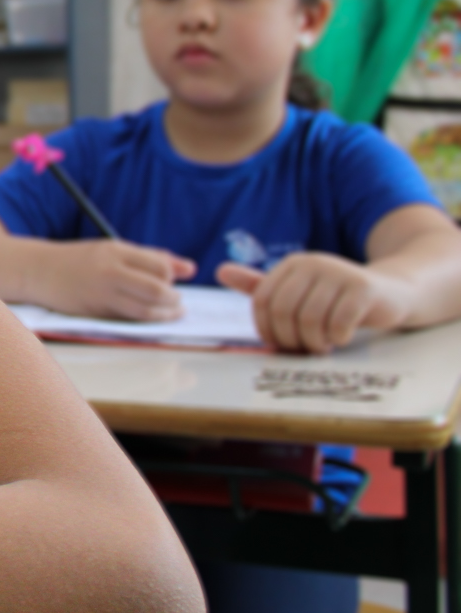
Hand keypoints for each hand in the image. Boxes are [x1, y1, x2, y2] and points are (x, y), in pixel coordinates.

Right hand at [33, 240, 196, 320]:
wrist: (37, 270)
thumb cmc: (79, 260)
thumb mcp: (113, 250)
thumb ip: (151, 258)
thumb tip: (191, 269)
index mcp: (116, 251)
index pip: (160, 266)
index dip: (171, 278)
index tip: (170, 283)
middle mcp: (110, 270)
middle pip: (156, 289)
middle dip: (173, 300)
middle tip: (176, 303)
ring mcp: (101, 292)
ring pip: (145, 309)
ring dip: (164, 314)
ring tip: (169, 313)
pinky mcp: (94, 310)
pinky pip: (128, 319)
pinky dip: (145, 320)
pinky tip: (149, 318)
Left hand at [219, 255, 408, 352]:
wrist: (391, 292)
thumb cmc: (336, 298)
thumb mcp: (298, 291)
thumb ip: (261, 285)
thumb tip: (220, 271)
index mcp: (291, 265)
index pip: (262, 301)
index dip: (266, 330)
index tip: (279, 344)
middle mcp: (313, 263)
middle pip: (283, 312)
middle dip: (290, 339)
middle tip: (303, 349)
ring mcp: (339, 273)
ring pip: (310, 319)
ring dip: (313, 342)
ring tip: (321, 345)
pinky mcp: (363, 288)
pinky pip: (338, 323)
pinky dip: (336, 338)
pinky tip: (340, 338)